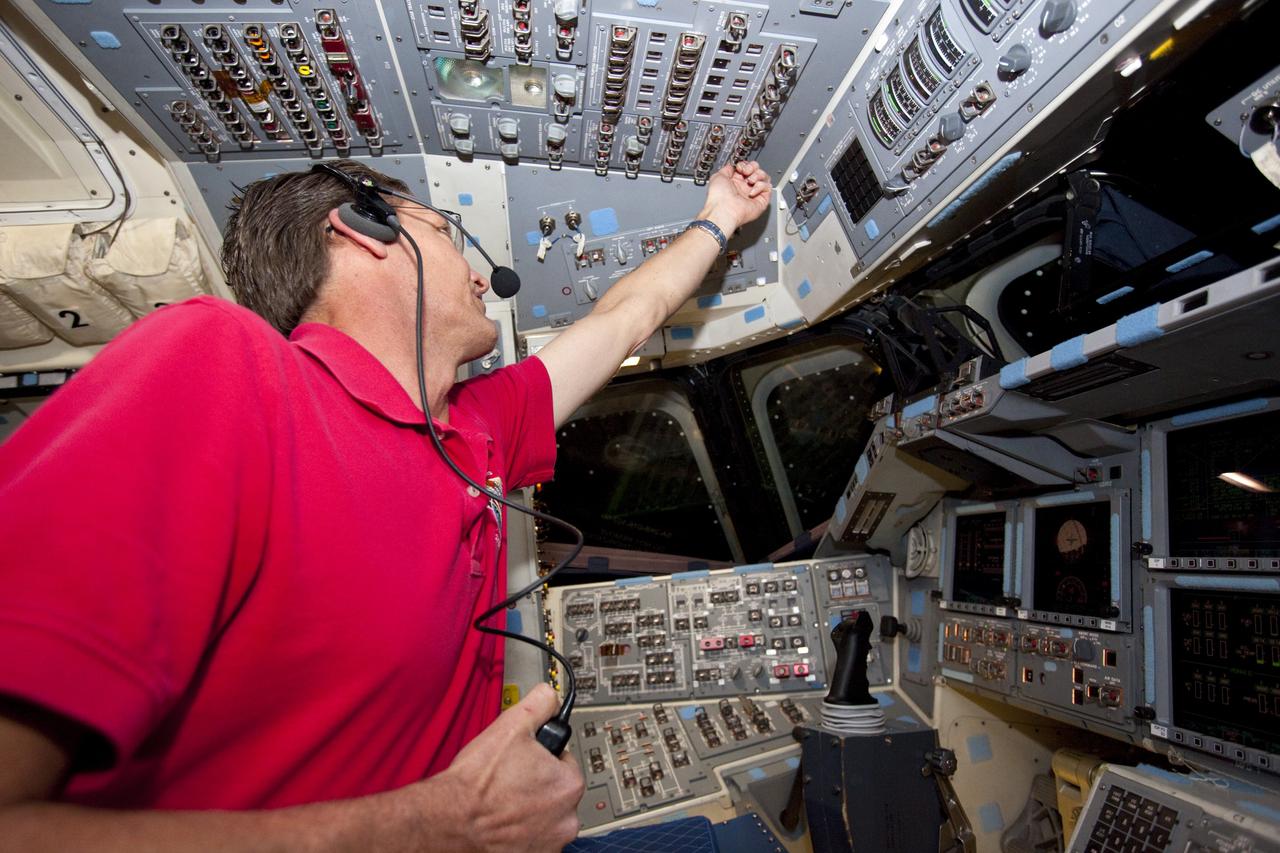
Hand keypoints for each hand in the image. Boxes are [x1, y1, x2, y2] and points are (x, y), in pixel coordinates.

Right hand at [414, 684, 584, 851]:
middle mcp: (567, 818)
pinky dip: (521, 831)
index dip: (541, 756)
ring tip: (503, 800)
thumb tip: (549, 695)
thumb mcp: (511, 726)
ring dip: (530, 809)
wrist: (449, 821)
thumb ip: (539, 704)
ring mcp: (551, 842)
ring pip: (545, 816)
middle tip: (509, 779)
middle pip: (556, 790)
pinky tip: (502, 820)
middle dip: (536, 784)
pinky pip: (533, 838)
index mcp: (569, 784)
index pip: (564, 760)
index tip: (524, 760)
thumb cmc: (477, 782)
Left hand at [699, 160, 772, 234]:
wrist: (724, 209)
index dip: (745, 164)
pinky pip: (767, 187)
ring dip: (757, 175)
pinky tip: (752, 192)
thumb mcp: (719, 176)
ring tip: (750, 181)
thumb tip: (732, 165)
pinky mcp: (762, 200)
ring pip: (764, 177)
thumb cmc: (719, 197)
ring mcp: (754, 193)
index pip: (746, 168)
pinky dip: (760, 186)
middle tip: (746, 172)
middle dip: (752, 167)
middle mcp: (745, 188)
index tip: (740, 167)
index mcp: (735, 182)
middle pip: (757, 170)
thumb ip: (727, 169)